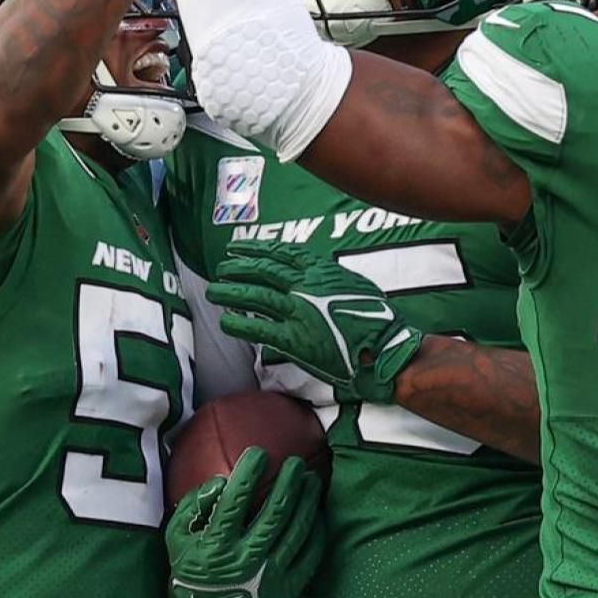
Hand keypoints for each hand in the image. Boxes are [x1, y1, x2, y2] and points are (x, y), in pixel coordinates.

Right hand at [167, 446, 325, 597]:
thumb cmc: (192, 566)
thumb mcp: (177, 537)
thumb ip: (193, 506)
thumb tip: (220, 482)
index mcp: (216, 548)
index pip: (234, 503)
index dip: (248, 475)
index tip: (258, 453)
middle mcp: (246, 561)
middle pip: (275, 513)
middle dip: (288, 483)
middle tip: (295, 462)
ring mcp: (270, 576)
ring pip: (297, 531)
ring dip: (307, 501)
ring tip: (312, 479)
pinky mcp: (288, 587)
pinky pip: (310, 554)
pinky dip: (316, 531)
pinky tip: (317, 512)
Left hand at [209, 243, 425, 402]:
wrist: (383, 348)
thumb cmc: (376, 317)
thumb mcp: (355, 283)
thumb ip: (330, 276)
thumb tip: (314, 272)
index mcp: (321, 270)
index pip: (281, 253)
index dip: (256, 249)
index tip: (239, 248)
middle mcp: (305, 286)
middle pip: (263, 271)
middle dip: (238, 267)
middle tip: (222, 267)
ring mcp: (297, 312)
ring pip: (255, 297)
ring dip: (231, 292)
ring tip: (214, 290)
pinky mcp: (293, 339)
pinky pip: (258, 328)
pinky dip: (239, 324)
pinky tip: (225, 321)